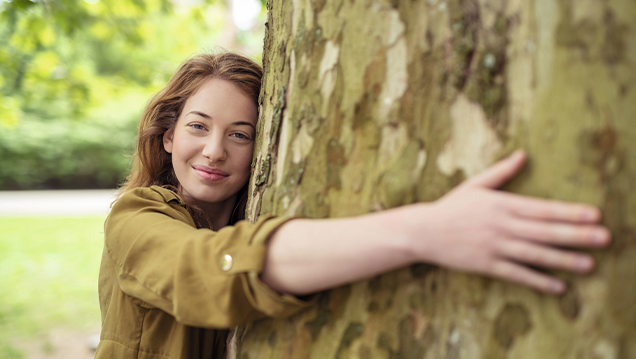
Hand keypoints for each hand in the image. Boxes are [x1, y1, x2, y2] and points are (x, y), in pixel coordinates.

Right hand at [410, 150, 610, 293]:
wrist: (423, 231)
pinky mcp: (487, 265)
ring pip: (535, 254)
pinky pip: (517, 274)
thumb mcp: (475, 185)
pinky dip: (538, 281)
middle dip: (577, 235)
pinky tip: (558, 287)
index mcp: (502, 204)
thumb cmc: (451, 207)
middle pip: (545, 231)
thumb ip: (501, 172)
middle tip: (604, 238)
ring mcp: (494, 247)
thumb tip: (523, 154)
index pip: (542, 208)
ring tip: (589, 264)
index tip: (594, 214)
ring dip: (564, 260)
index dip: (569, 212)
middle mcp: (502, 225)